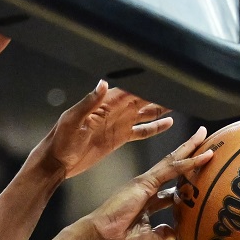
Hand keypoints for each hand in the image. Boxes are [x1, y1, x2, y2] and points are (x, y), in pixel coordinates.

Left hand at [37, 81, 172, 179]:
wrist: (57, 162)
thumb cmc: (60, 140)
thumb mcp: (73, 120)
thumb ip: (88, 102)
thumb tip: (102, 84)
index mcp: (105, 103)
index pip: (132, 89)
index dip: (149, 83)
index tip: (166, 77)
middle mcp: (115, 110)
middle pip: (143, 97)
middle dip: (161, 92)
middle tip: (182, 85)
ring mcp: (118, 124)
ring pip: (146, 112)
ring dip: (162, 107)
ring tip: (181, 99)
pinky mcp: (119, 138)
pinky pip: (141, 131)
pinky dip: (155, 127)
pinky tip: (168, 123)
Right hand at [81, 128, 211, 239]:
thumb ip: (161, 233)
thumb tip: (174, 234)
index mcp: (146, 204)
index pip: (169, 192)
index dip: (184, 186)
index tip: (199, 181)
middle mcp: (146, 190)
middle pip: (172, 170)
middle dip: (187, 156)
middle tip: (205, 143)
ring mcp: (145, 183)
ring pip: (173, 162)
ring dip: (190, 149)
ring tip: (204, 135)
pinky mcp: (145, 181)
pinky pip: (171, 169)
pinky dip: (188, 162)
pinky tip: (204, 155)